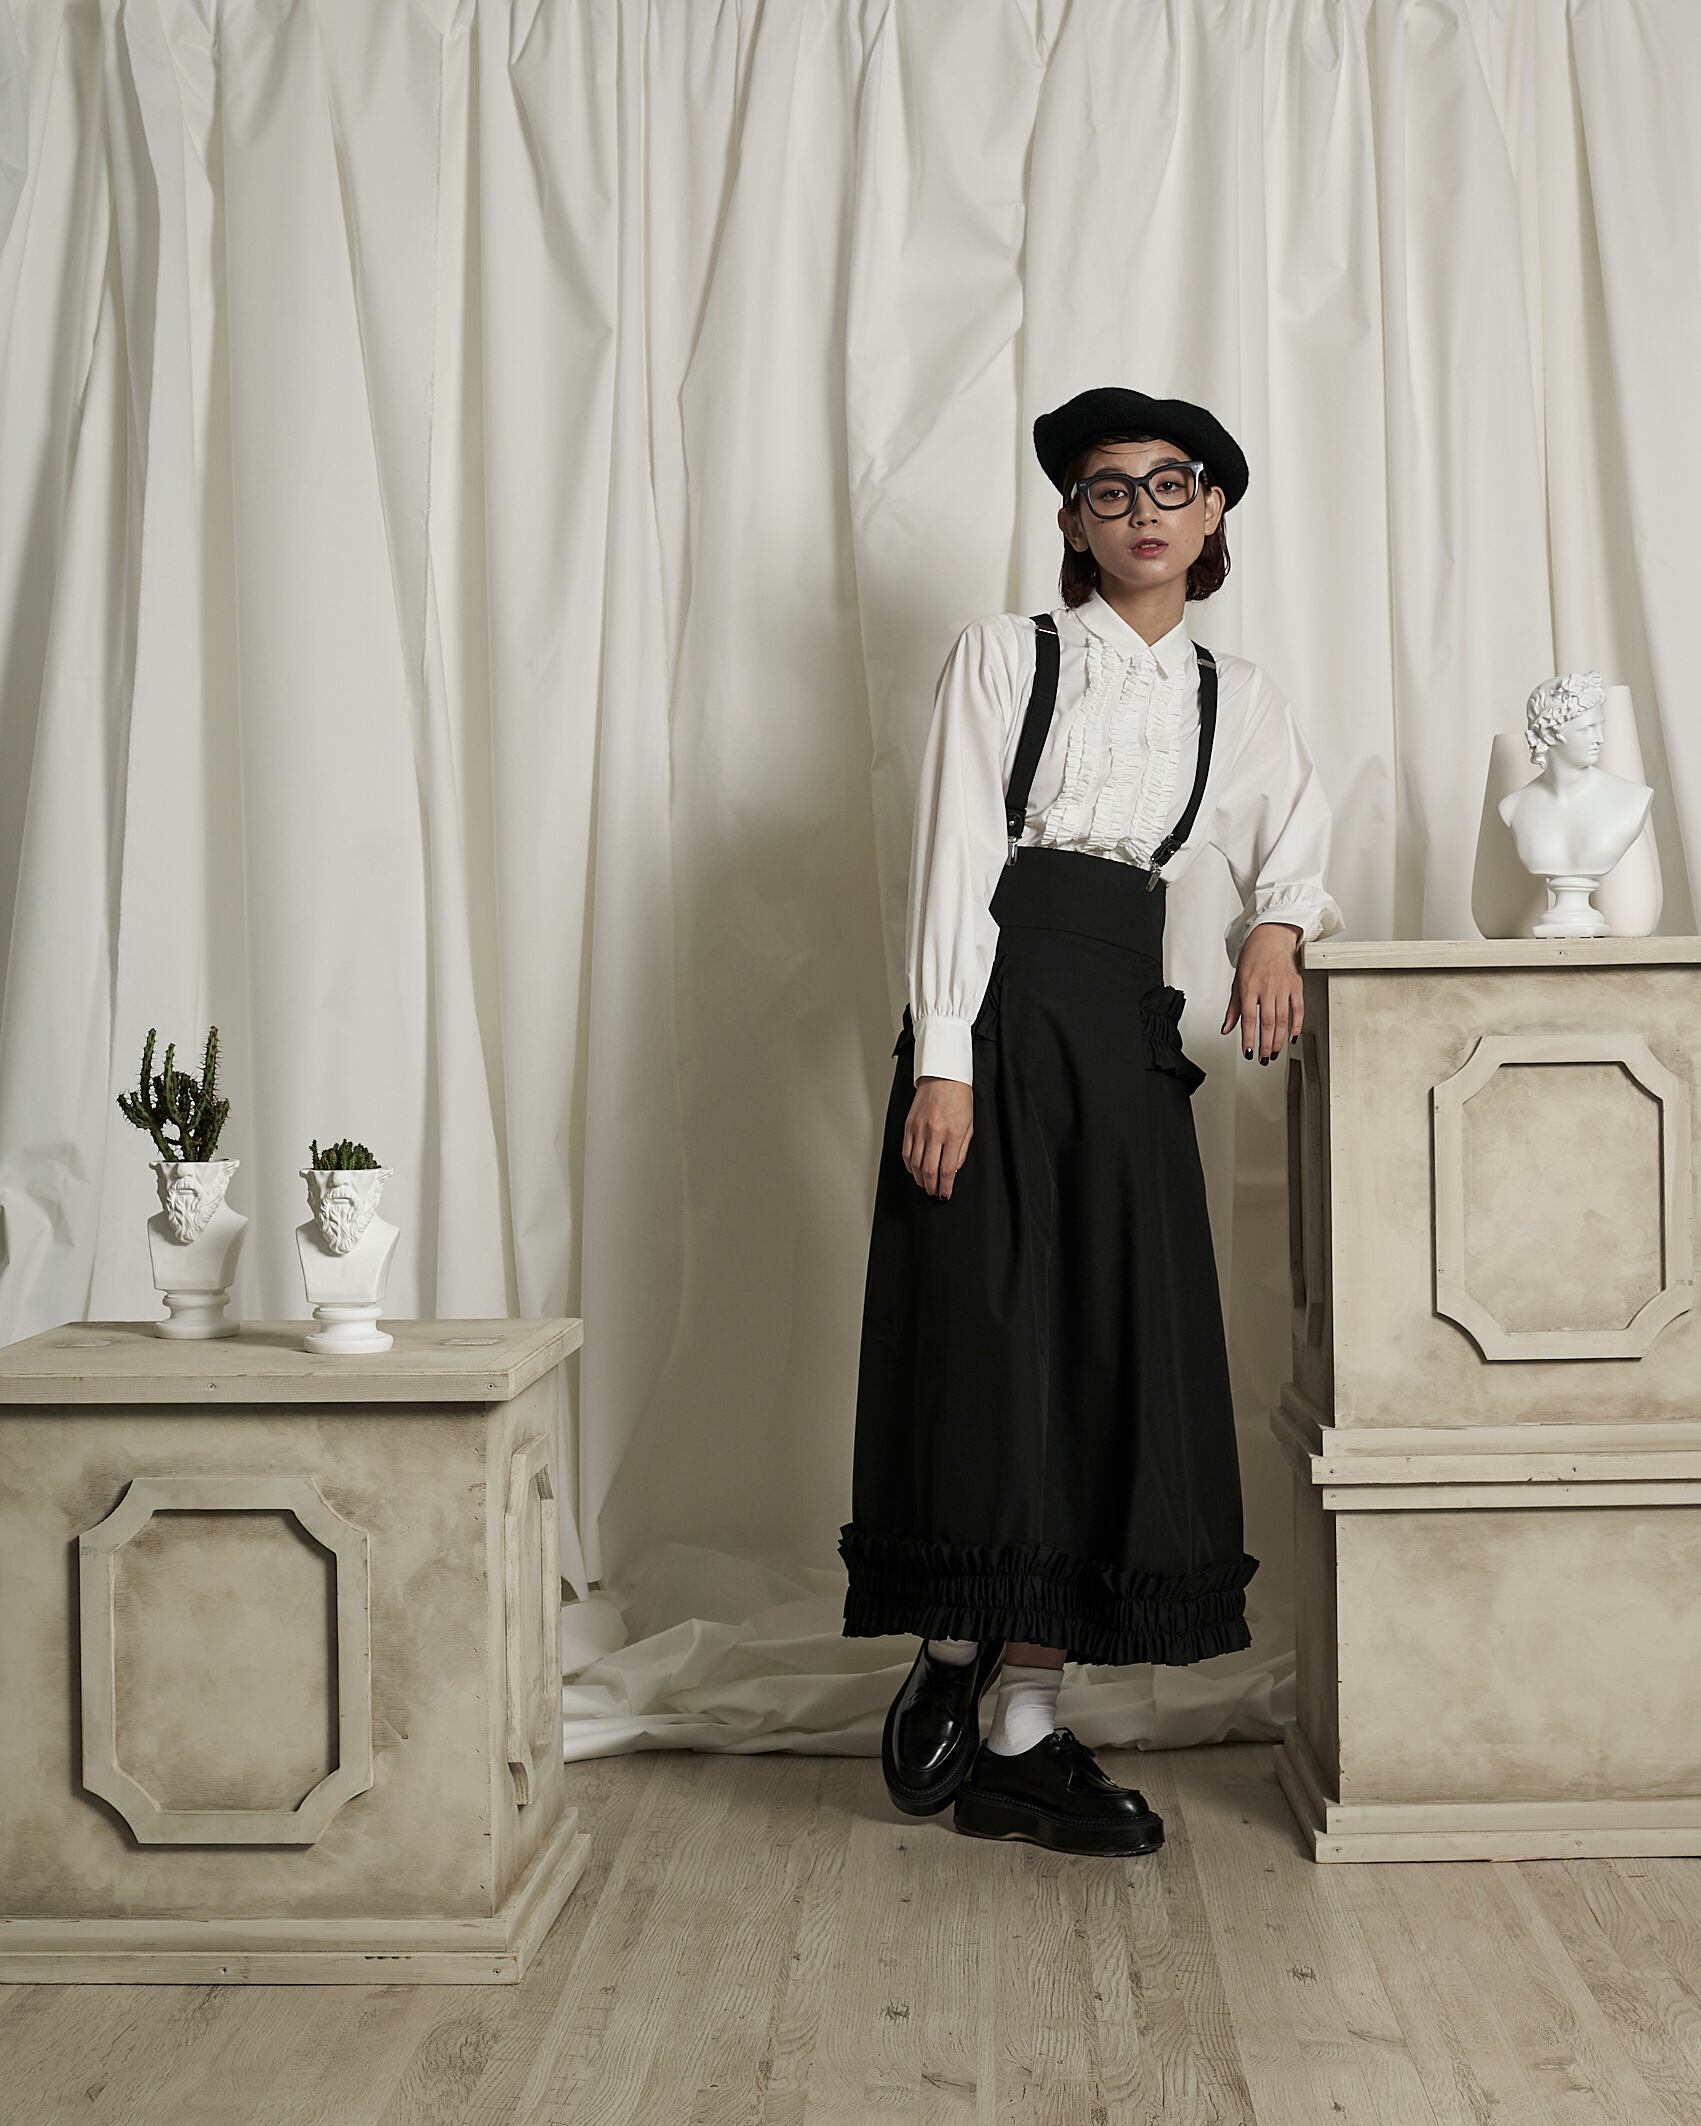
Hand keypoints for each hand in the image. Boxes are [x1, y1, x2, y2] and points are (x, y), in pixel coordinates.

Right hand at [904, 1077, 974, 1198]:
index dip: (945, 1187)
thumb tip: (953, 1170)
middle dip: (931, 1187)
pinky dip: (909, 1165)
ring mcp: (919, 1129)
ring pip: (915, 1164)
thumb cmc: (960, 1097)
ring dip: (919, 1179)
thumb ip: (962, 1150)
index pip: (947, 1170)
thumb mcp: (970, 1125)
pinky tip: (914, 1170)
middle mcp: (934, 1133)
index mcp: (952, 1134)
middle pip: (928, 1171)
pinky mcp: (909, 1125)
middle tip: (934, 1194)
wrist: (943, 1076)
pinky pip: (906, 1152)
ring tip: (924, 1184)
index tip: (945, 1194)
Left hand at [1222, 922, 1304, 1063]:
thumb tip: (1226, 1028)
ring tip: (1275, 1053)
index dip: (1249, 1038)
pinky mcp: (1296, 985)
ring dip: (1279, 1039)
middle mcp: (1267, 988)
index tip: (1249, 1052)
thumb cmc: (1253, 958)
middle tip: (1264, 1058)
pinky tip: (1292, 1038)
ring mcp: (1283, 987)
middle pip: (1267, 1022)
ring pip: (1282, 1019)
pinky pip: (1298, 1009)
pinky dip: (1296, 1025)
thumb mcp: (1237, 982)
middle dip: (1266, 1044)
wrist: (1272, 937)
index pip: (1248, 1018)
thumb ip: (1233, 1008)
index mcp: (1249, 987)